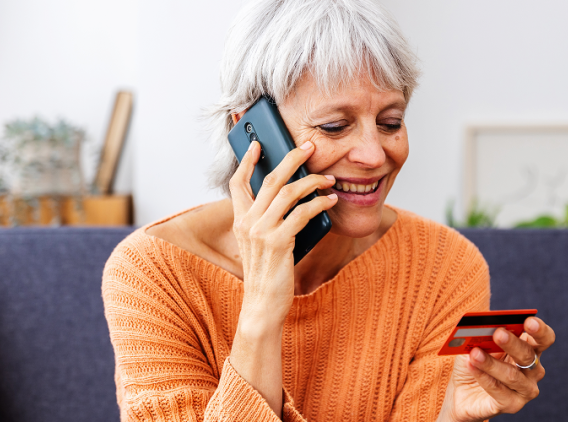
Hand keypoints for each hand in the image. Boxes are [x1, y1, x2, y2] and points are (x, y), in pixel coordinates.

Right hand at [228, 140, 337, 324]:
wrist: (262, 304)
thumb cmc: (267, 273)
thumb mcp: (260, 243)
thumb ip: (268, 221)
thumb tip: (294, 196)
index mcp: (240, 221)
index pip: (237, 183)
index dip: (246, 161)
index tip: (257, 144)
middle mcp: (247, 222)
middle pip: (270, 179)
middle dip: (291, 158)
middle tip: (308, 146)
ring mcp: (261, 231)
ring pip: (289, 192)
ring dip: (313, 181)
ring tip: (328, 179)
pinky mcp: (278, 242)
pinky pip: (302, 213)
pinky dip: (319, 203)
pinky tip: (330, 201)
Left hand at [437, 317, 555, 421]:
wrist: (461, 392)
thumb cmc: (473, 361)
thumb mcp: (475, 343)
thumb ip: (483, 334)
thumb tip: (483, 327)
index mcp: (530, 349)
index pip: (544, 338)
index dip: (539, 330)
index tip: (529, 321)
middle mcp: (533, 370)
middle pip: (528, 355)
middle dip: (513, 343)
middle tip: (498, 333)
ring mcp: (525, 389)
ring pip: (512, 375)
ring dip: (491, 363)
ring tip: (474, 353)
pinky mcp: (512, 405)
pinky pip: (498, 390)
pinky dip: (483, 376)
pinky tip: (471, 366)